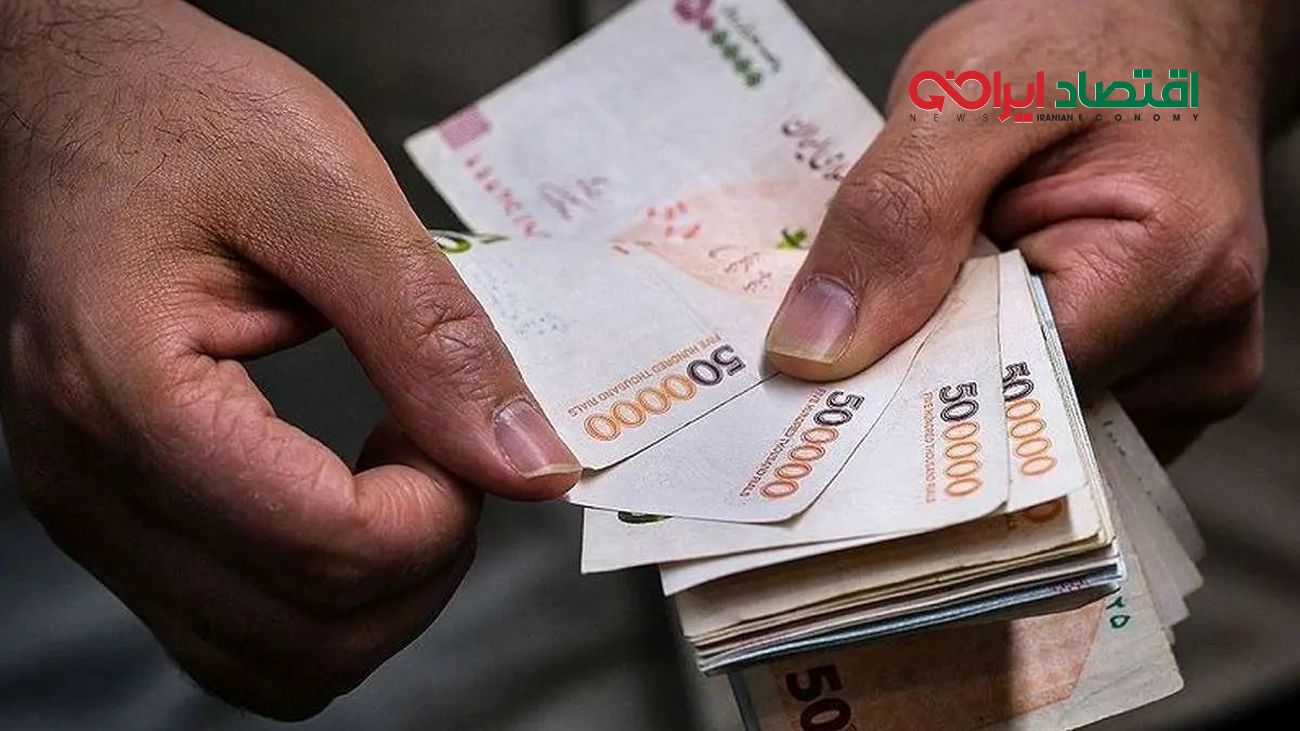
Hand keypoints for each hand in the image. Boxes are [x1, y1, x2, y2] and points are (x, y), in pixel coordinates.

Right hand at [0, 0, 577, 718]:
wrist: (70, 96)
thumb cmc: (176, 113)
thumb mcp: (324, 191)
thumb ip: (431, 335)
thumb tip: (527, 462)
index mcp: (129, 394)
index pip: (324, 548)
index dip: (440, 512)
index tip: (470, 431)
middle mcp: (90, 483)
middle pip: (307, 636)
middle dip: (421, 559)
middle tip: (444, 444)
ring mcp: (92, 513)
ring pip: (275, 664)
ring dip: (379, 593)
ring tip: (399, 468)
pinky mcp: (117, 515)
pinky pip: (238, 631)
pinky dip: (325, 595)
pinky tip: (347, 495)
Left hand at [765, 0, 1283, 458]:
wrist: (1157, 24)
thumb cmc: (1086, 37)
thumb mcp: (969, 91)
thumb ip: (896, 216)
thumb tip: (818, 351)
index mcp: (1173, 273)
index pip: (1003, 392)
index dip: (902, 384)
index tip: (818, 380)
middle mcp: (1200, 346)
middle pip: (1014, 417)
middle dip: (923, 377)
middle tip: (847, 329)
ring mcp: (1184, 368)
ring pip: (1023, 413)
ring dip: (955, 361)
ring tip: (929, 288)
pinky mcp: (1157, 371)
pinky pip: (1044, 395)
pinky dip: (989, 357)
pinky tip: (967, 303)